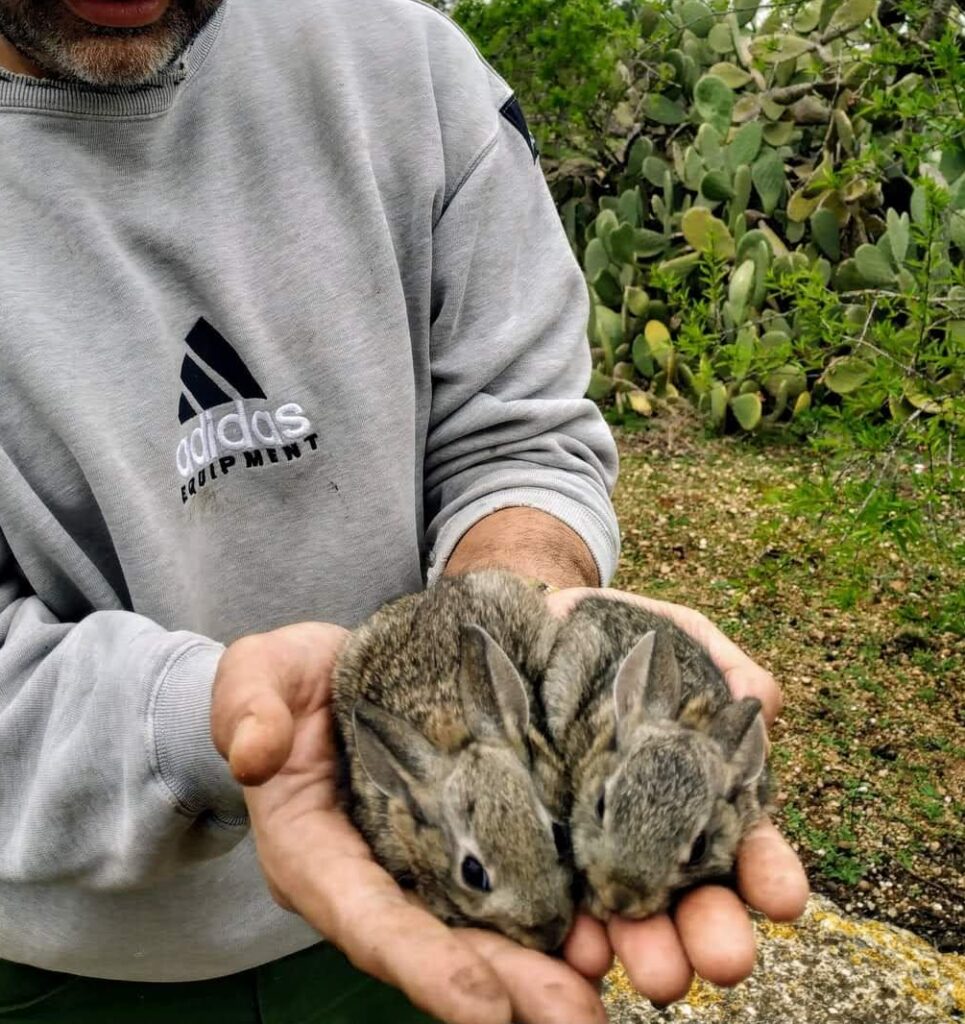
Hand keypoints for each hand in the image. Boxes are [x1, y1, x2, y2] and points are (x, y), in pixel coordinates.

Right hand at [210, 623, 607, 1023]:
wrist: (326, 674)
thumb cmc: (284, 680)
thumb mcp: (256, 675)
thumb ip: (249, 707)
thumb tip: (253, 752)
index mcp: (314, 853)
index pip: (366, 917)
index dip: (422, 963)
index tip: (483, 1006)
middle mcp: (371, 877)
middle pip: (438, 945)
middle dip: (505, 988)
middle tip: (577, 1017)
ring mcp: (419, 864)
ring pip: (479, 928)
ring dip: (539, 968)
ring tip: (601, 990)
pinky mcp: (457, 839)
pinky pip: (503, 884)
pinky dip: (549, 913)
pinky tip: (602, 927)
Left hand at [545, 588, 810, 1006]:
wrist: (532, 632)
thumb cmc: (621, 635)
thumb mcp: (679, 636)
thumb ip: (724, 664)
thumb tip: (762, 702)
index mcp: (704, 791)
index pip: (747, 843)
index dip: (769, 872)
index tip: (785, 900)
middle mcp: (656, 833)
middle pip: (693, 897)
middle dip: (710, 932)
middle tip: (721, 962)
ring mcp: (594, 845)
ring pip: (628, 912)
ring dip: (646, 948)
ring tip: (654, 973)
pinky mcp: (538, 846)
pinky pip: (553, 898)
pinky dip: (567, 932)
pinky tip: (576, 950)